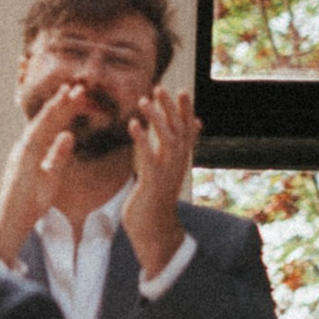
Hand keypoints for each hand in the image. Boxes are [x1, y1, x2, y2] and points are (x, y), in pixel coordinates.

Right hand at [0, 80, 91, 262]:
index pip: (50, 127)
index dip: (64, 111)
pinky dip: (44, 122)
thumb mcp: (51, 176)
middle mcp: (24, 147)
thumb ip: (58, 156)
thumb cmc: (29, 203)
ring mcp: (21, 152)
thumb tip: (69, 135)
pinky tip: (56, 110)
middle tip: (79, 87)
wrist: (13, 221)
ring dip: (55, 107)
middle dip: (62, 103)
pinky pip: (34, 136)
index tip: (78, 97)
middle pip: (46, 121)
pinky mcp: (20, 160)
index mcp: (31, 151)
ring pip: (40, 124)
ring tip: (69, 91)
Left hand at [122, 81, 197, 279]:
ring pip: (166, 139)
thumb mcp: (167, 175)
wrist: (154, 231)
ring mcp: (168, 172)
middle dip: (170, 108)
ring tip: (144, 100)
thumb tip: (184, 143)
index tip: (181, 90)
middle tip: (160, 87)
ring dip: (156, 118)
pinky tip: (132, 124)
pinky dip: (142, 139)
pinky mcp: (154, 182)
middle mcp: (178, 164)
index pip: (186, 130)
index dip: (185, 110)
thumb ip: (174, 156)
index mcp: (180, 161)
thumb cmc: (156, 202)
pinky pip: (149, 156)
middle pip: (178, 129)